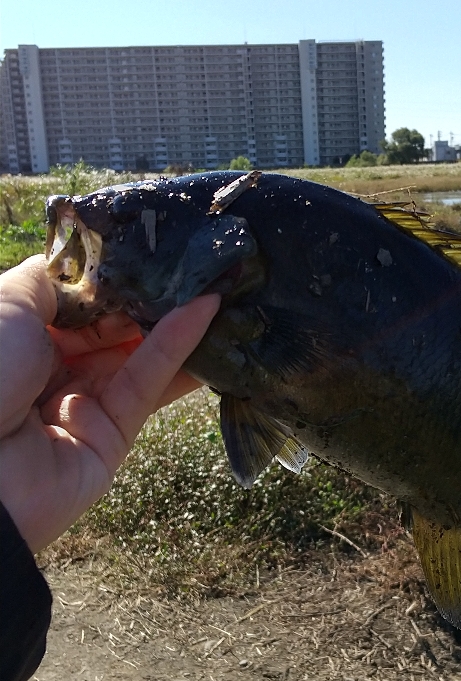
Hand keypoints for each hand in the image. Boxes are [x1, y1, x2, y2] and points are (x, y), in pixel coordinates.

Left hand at [0, 255, 219, 552]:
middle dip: (152, 294)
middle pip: (112, 325)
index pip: (77, 300)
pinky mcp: (114, 436)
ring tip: (218, 278)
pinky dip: (178, 347)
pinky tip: (207, 311)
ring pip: (138, 354)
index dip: (114, 274)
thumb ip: (52, 278)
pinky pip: (148, 383)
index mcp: (20, 337)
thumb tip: (92, 265)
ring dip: (176, 318)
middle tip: (197, 257)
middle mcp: (50, 368)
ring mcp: (83, 403)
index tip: (155, 244)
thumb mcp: (6, 302)